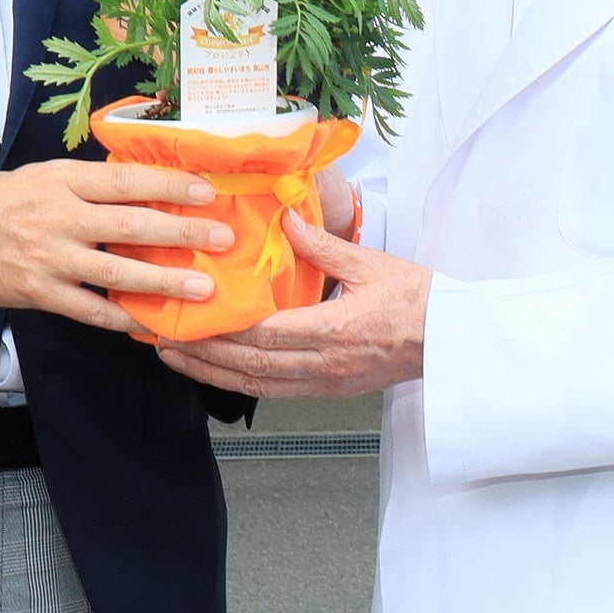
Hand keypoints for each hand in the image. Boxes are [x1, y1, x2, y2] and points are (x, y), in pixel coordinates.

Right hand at [0, 160, 234, 332]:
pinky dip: (122, 318)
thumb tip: (146, 186)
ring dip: (165, 282)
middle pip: (131, 226)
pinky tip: (152, 324)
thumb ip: (90, 183)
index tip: (207, 191)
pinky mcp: (39, 293)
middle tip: (223, 239)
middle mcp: (59, 218)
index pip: (127, 181)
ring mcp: (49, 259)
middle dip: (182, 234)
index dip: (170, 185)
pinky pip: (89, 310)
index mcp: (63, 180)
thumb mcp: (43, 175)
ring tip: (203, 289)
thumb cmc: (1, 199)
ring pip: (117, 273)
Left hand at [154, 213, 430, 397]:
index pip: (266, 334)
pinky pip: (275, 392)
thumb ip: (323, 245)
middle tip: (162, 338)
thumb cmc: (419, 300)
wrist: (451, 340)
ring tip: (175, 358)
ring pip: (257, 385)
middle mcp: (325, 364)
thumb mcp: (371, 263)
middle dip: (202, 354)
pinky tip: (216, 373)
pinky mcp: (328, 390)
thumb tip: (284, 219)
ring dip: (212, 373)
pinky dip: (239, 383)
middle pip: (251, 365)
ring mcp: (326, 383)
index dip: (222, 330)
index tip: (188, 317)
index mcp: (336, 330)